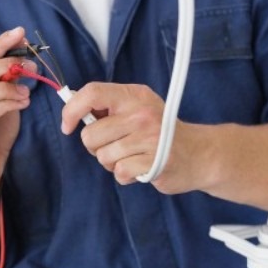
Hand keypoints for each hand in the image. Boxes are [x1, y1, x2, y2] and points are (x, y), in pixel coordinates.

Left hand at [60, 82, 204, 193]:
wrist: (199, 154)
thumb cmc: (160, 132)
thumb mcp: (138, 109)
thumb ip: (109, 109)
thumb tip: (73, 110)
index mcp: (134, 95)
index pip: (91, 93)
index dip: (71, 110)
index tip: (67, 126)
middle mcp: (141, 113)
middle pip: (90, 135)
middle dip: (97, 147)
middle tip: (118, 146)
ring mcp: (149, 137)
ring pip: (103, 156)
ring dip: (113, 162)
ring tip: (133, 156)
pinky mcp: (154, 161)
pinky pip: (119, 172)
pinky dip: (126, 175)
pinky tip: (141, 167)